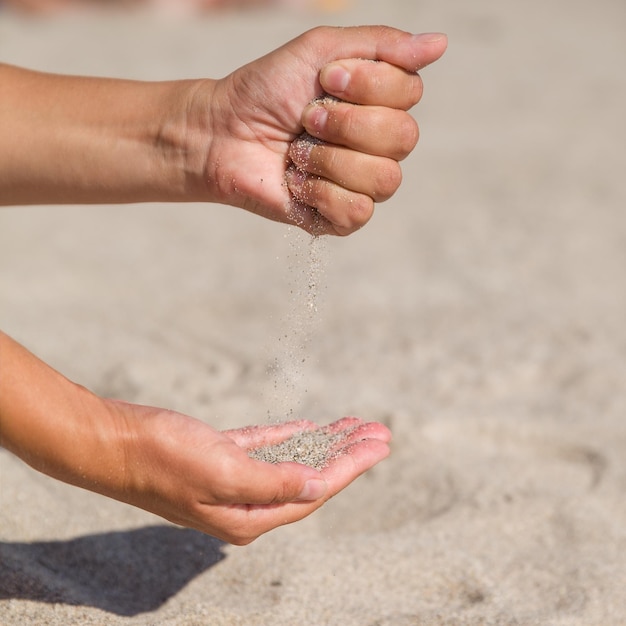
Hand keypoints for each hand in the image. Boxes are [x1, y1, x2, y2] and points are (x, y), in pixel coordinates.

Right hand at [113, 404, 390, 543]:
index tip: (380, 443)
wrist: (113, 443)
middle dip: (346, 454)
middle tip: (380, 431)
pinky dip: (289, 437)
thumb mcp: (224, 472)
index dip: (351, 466)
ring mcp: (231, 480)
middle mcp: (244, 503)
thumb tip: (318, 487)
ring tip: (355, 426)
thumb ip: (274, 483)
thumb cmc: (163, 458)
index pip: (315, 491)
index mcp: (248, 516)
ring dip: (323, 443)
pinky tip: (308, 429)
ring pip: (291, 461)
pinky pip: (265, 448)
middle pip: (309, 477)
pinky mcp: (219, 457)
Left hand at [189, 26, 446, 234]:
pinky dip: (321, 194)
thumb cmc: (266, 90)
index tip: (324, 79)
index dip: (367, 85)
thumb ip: (381, 46)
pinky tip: (298, 183)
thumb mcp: (320, 50)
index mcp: (380, 102)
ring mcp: (361, 183)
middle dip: (346, 123)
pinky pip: (357, 211)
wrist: (221, 134)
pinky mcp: (339, 218)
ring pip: (384, 178)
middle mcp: (379, 145)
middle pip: (403, 137)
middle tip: (307, 119)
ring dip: (330, 160)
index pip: (410, 92)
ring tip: (297, 153)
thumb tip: (440, 43)